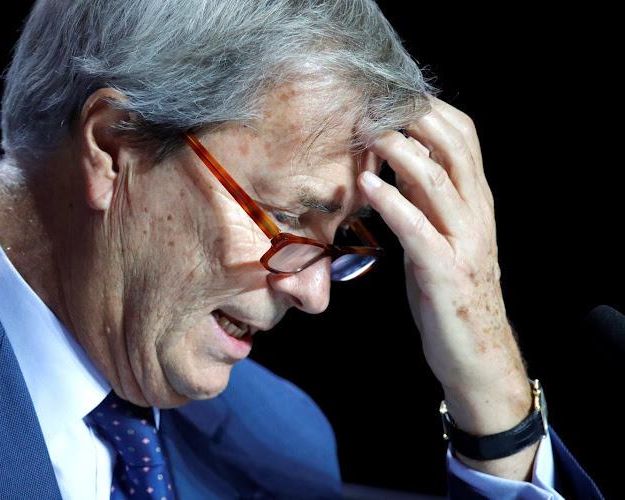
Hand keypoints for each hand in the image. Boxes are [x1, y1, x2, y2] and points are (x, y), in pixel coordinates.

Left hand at [358, 97, 535, 478]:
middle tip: (373, 104)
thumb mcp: (438, 236)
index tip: (391, 95)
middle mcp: (477, 215)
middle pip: (455, 146)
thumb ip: (424, 200)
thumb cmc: (450, 292)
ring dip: (399, 151)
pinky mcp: (445, 272)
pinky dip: (392, 202)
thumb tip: (394, 162)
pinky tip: (367, 184)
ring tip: (366, 133)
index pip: (464, 137)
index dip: (429, 110)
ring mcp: (464, 242)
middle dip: (414, 118)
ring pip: (438, 180)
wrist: (475, 354)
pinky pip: (418, 228)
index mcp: (476, 202)